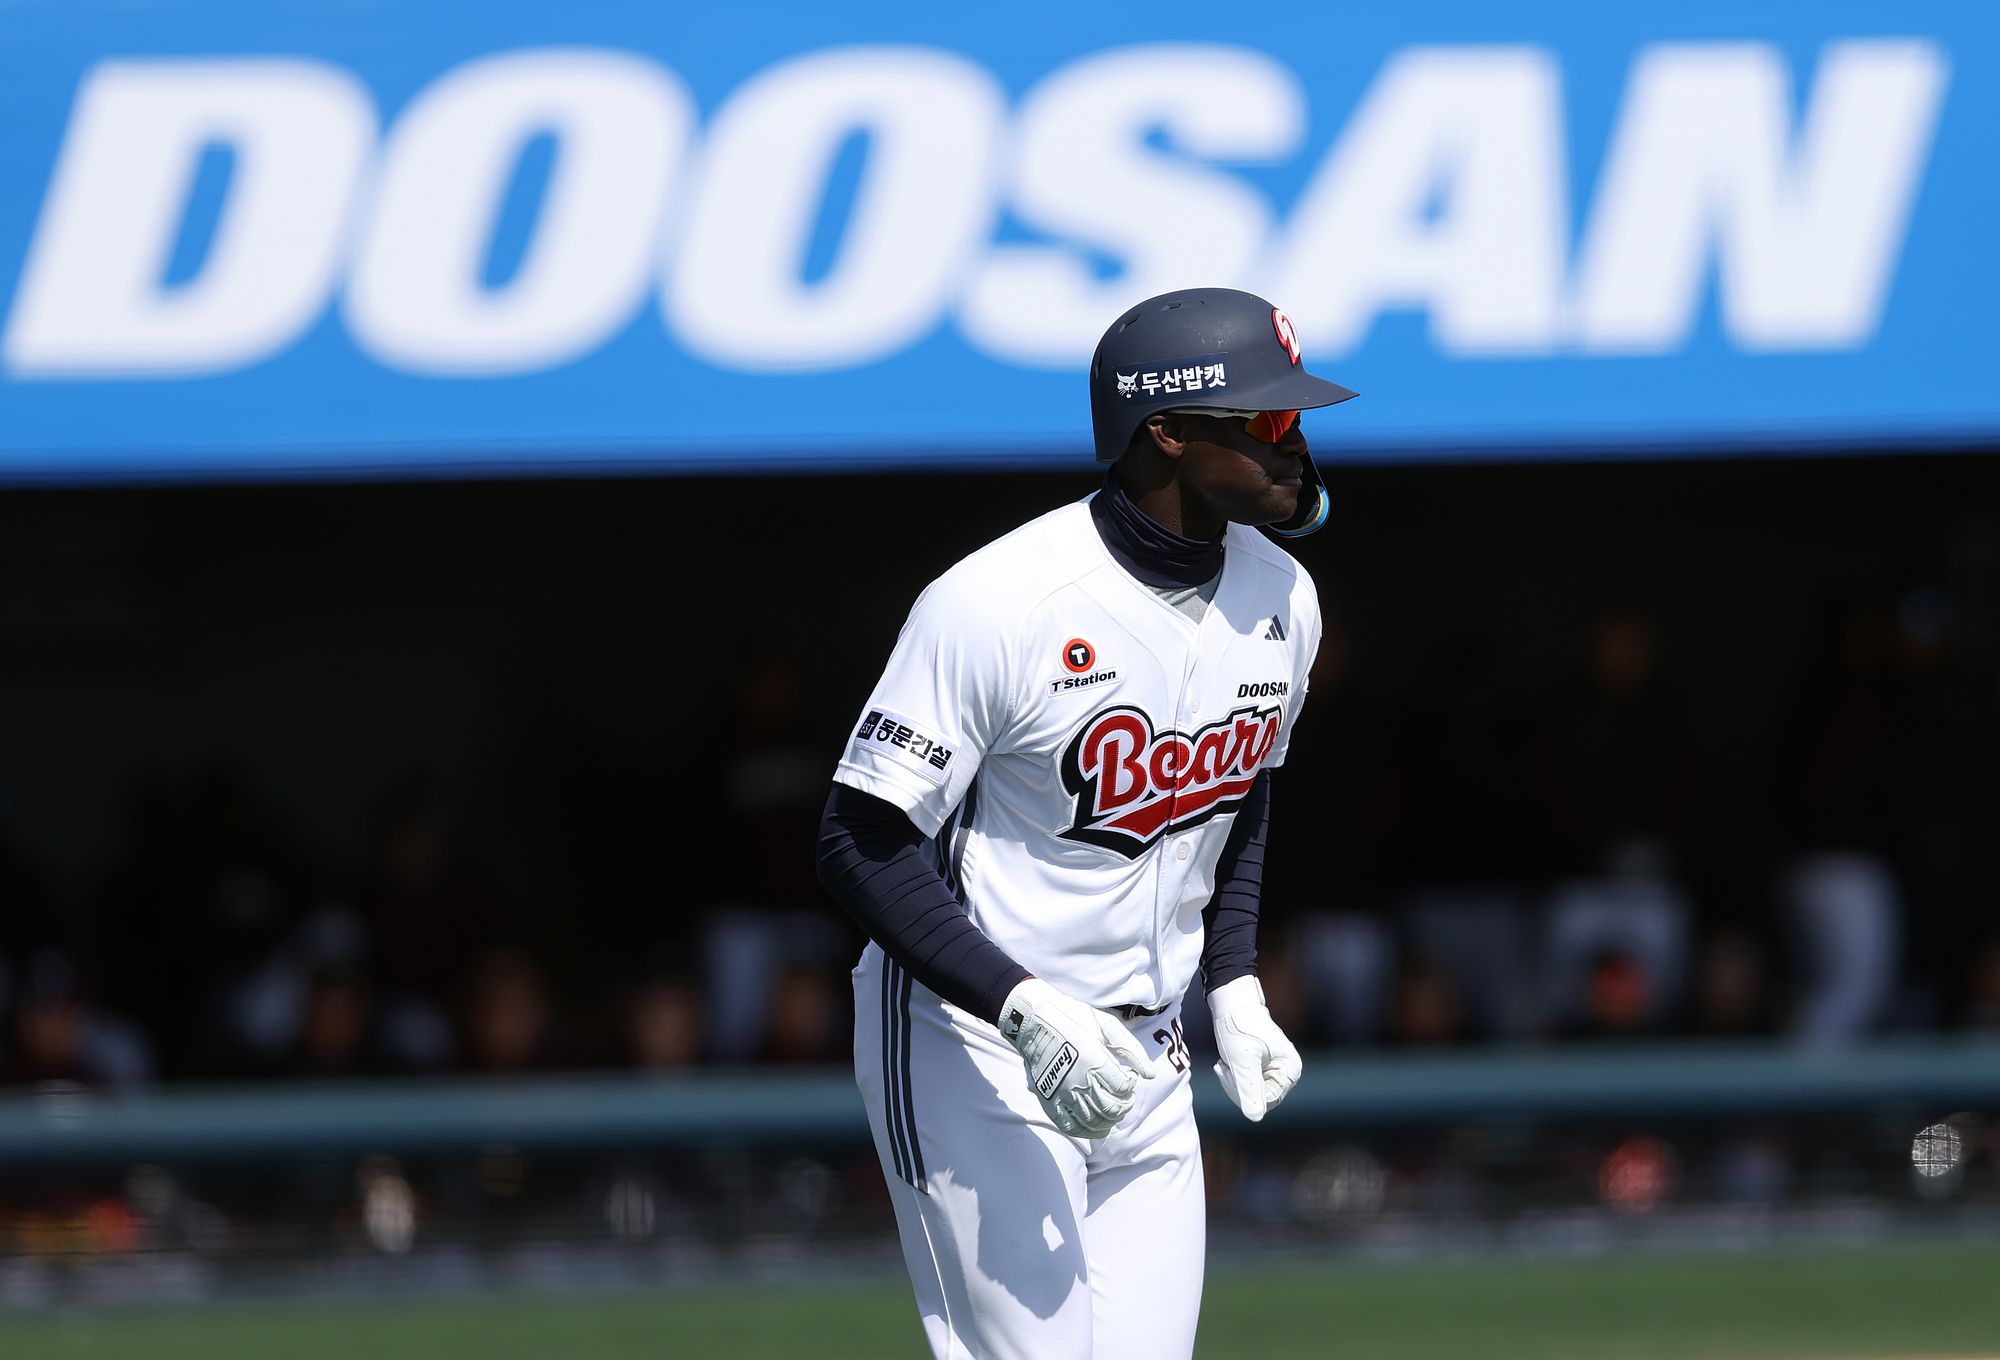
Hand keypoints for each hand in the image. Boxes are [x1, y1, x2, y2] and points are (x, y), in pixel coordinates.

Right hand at [998, 978, 1156, 1137]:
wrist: (1032, 1019)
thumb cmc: (1072, 1017)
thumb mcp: (1106, 1025)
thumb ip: (1132, 1049)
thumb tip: (1150, 1075)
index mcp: (1095, 1060)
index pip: (1123, 1087)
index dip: (1130, 1084)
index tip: (1127, 1075)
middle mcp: (1079, 1081)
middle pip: (1112, 1108)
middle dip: (1124, 1105)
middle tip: (1124, 1096)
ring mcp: (1062, 1093)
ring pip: (1094, 1121)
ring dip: (1109, 1119)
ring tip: (1112, 1110)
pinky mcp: (1048, 1100)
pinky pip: (1070, 1126)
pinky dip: (1087, 1131)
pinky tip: (1096, 1127)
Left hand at [1208, 976, 1301, 1120]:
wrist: (1232, 1002)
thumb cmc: (1239, 1028)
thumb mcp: (1241, 1061)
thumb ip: (1249, 1089)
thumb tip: (1255, 1118)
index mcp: (1290, 1070)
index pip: (1266, 1101)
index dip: (1242, 1092)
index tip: (1227, 1071)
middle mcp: (1288, 1071)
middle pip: (1259, 1098)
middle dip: (1237, 1085)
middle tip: (1223, 1066)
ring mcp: (1277, 1069)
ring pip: (1251, 1091)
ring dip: (1233, 1080)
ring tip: (1225, 1062)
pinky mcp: (1265, 1065)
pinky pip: (1248, 1082)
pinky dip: (1234, 1075)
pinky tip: (1227, 1062)